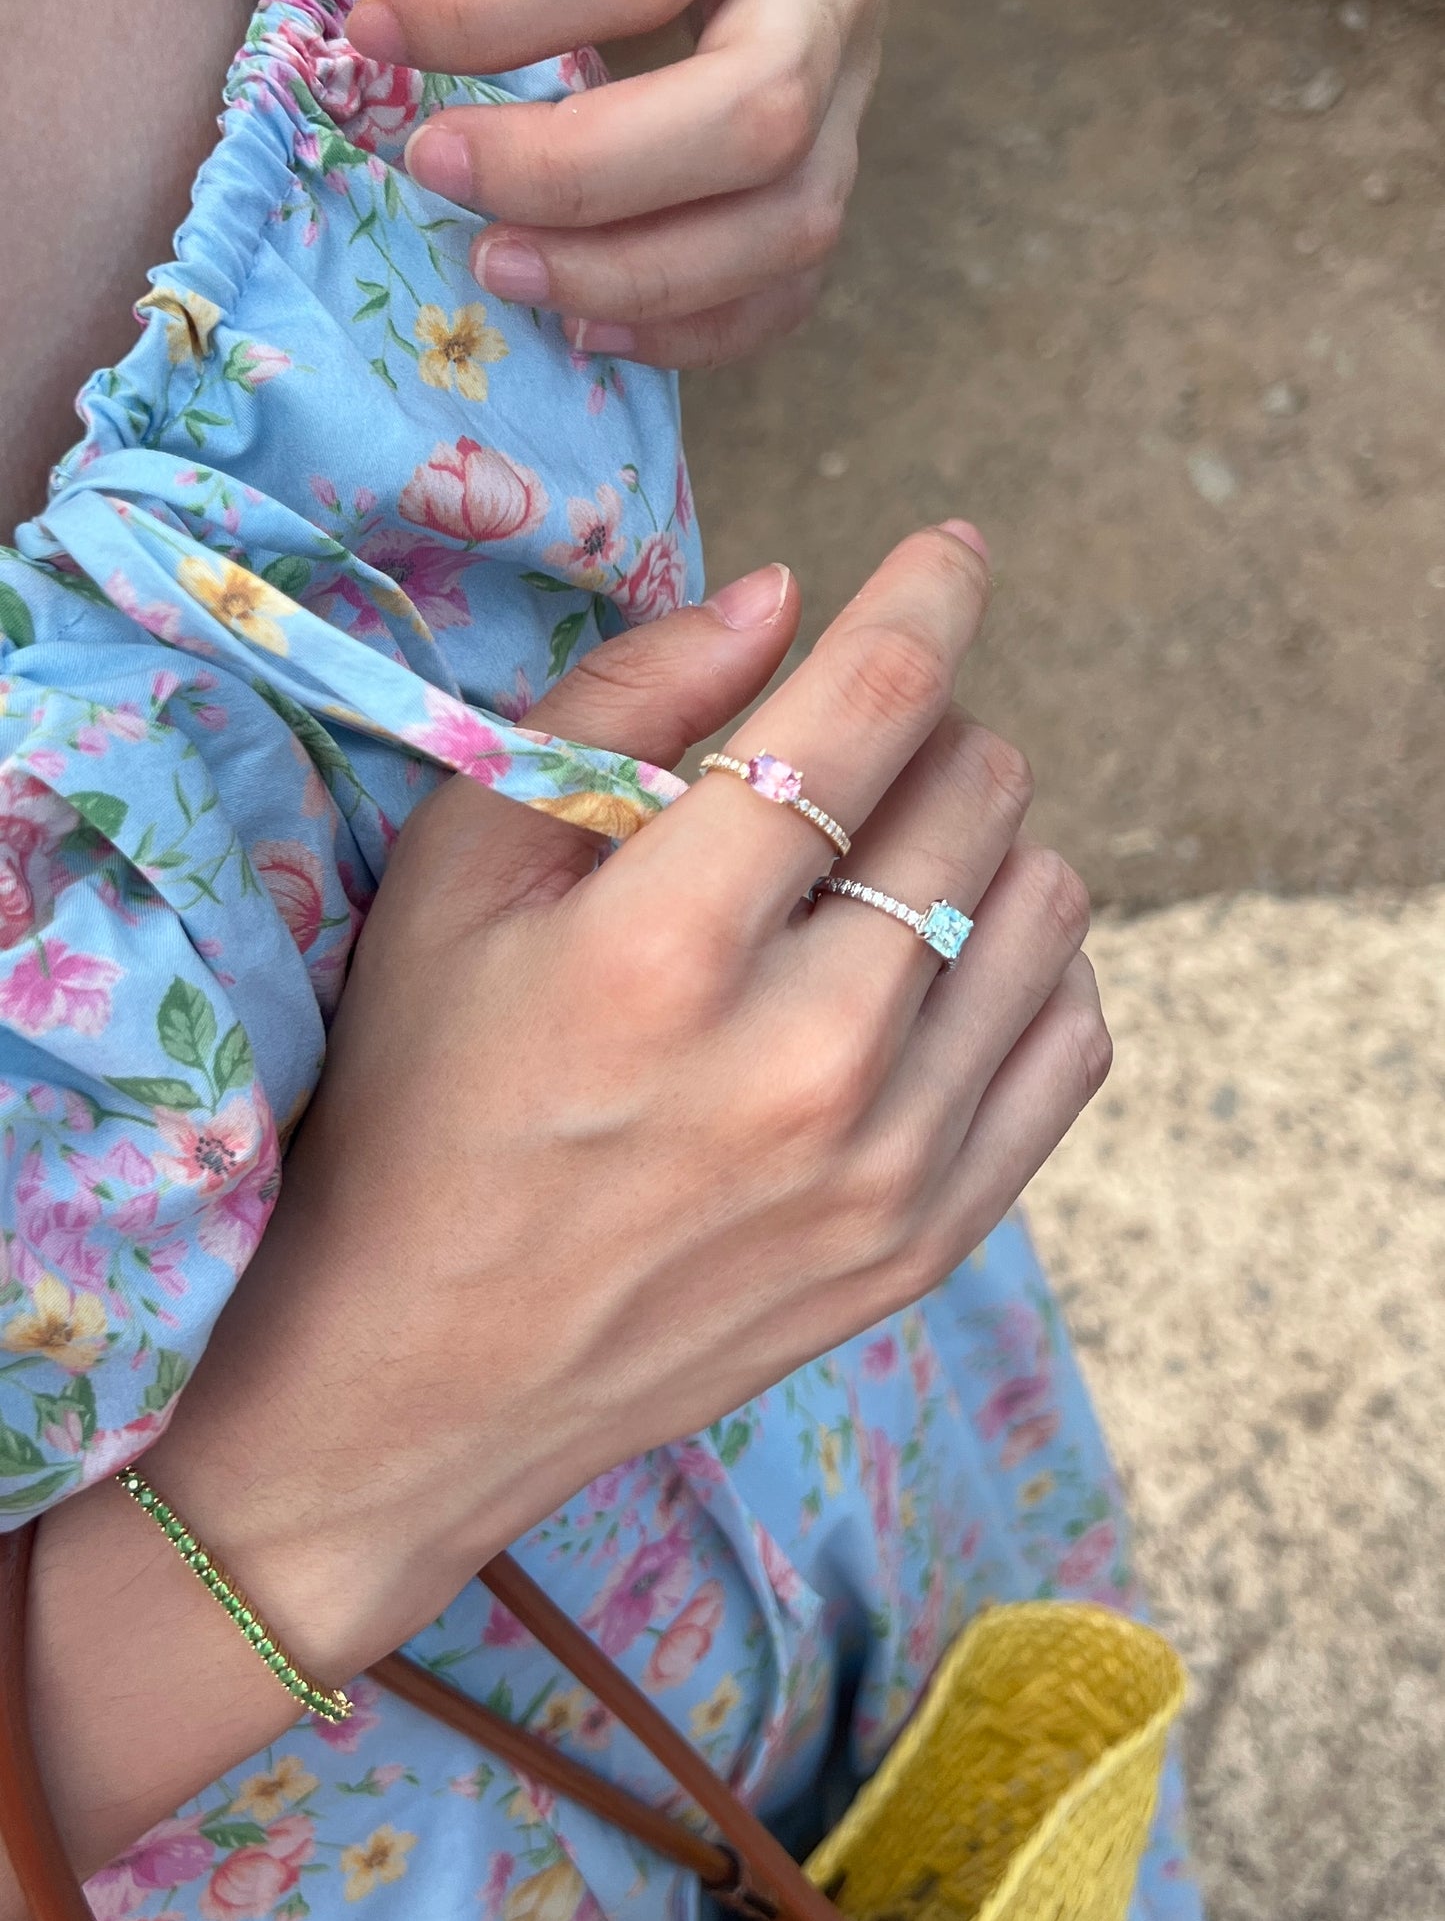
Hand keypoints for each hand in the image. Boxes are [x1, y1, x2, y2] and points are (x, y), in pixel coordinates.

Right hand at [147, 525, 1107, 1701]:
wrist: (430, 1371)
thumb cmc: (422, 1100)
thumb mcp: (455, 879)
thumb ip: (614, 712)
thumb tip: (780, 596)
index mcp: (665, 951)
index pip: (864, 710)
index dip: (926, 596)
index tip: (952, 549)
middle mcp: (805, 1061)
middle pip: (972, 791)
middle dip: (922, 730)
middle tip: (844, 760)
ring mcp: (889, 1165)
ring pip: (1047, 902)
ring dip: (980, 840)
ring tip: (882, 866)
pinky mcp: (932, 1240)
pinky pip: (1072, 1035)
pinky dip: (1028, 967)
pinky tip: (934, 970)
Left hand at [345, 0, 885, 366]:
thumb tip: (380, 27)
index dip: (507, 18)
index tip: (376, 32)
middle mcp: (833, 26)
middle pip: (758, 125)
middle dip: (586, 174)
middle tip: (441, 171)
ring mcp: (850, 126)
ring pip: (789, 230)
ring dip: (632, 277)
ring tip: (502, 270)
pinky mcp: (824, 201)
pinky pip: (782, 299)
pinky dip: (682, 332)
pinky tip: (584, 331)